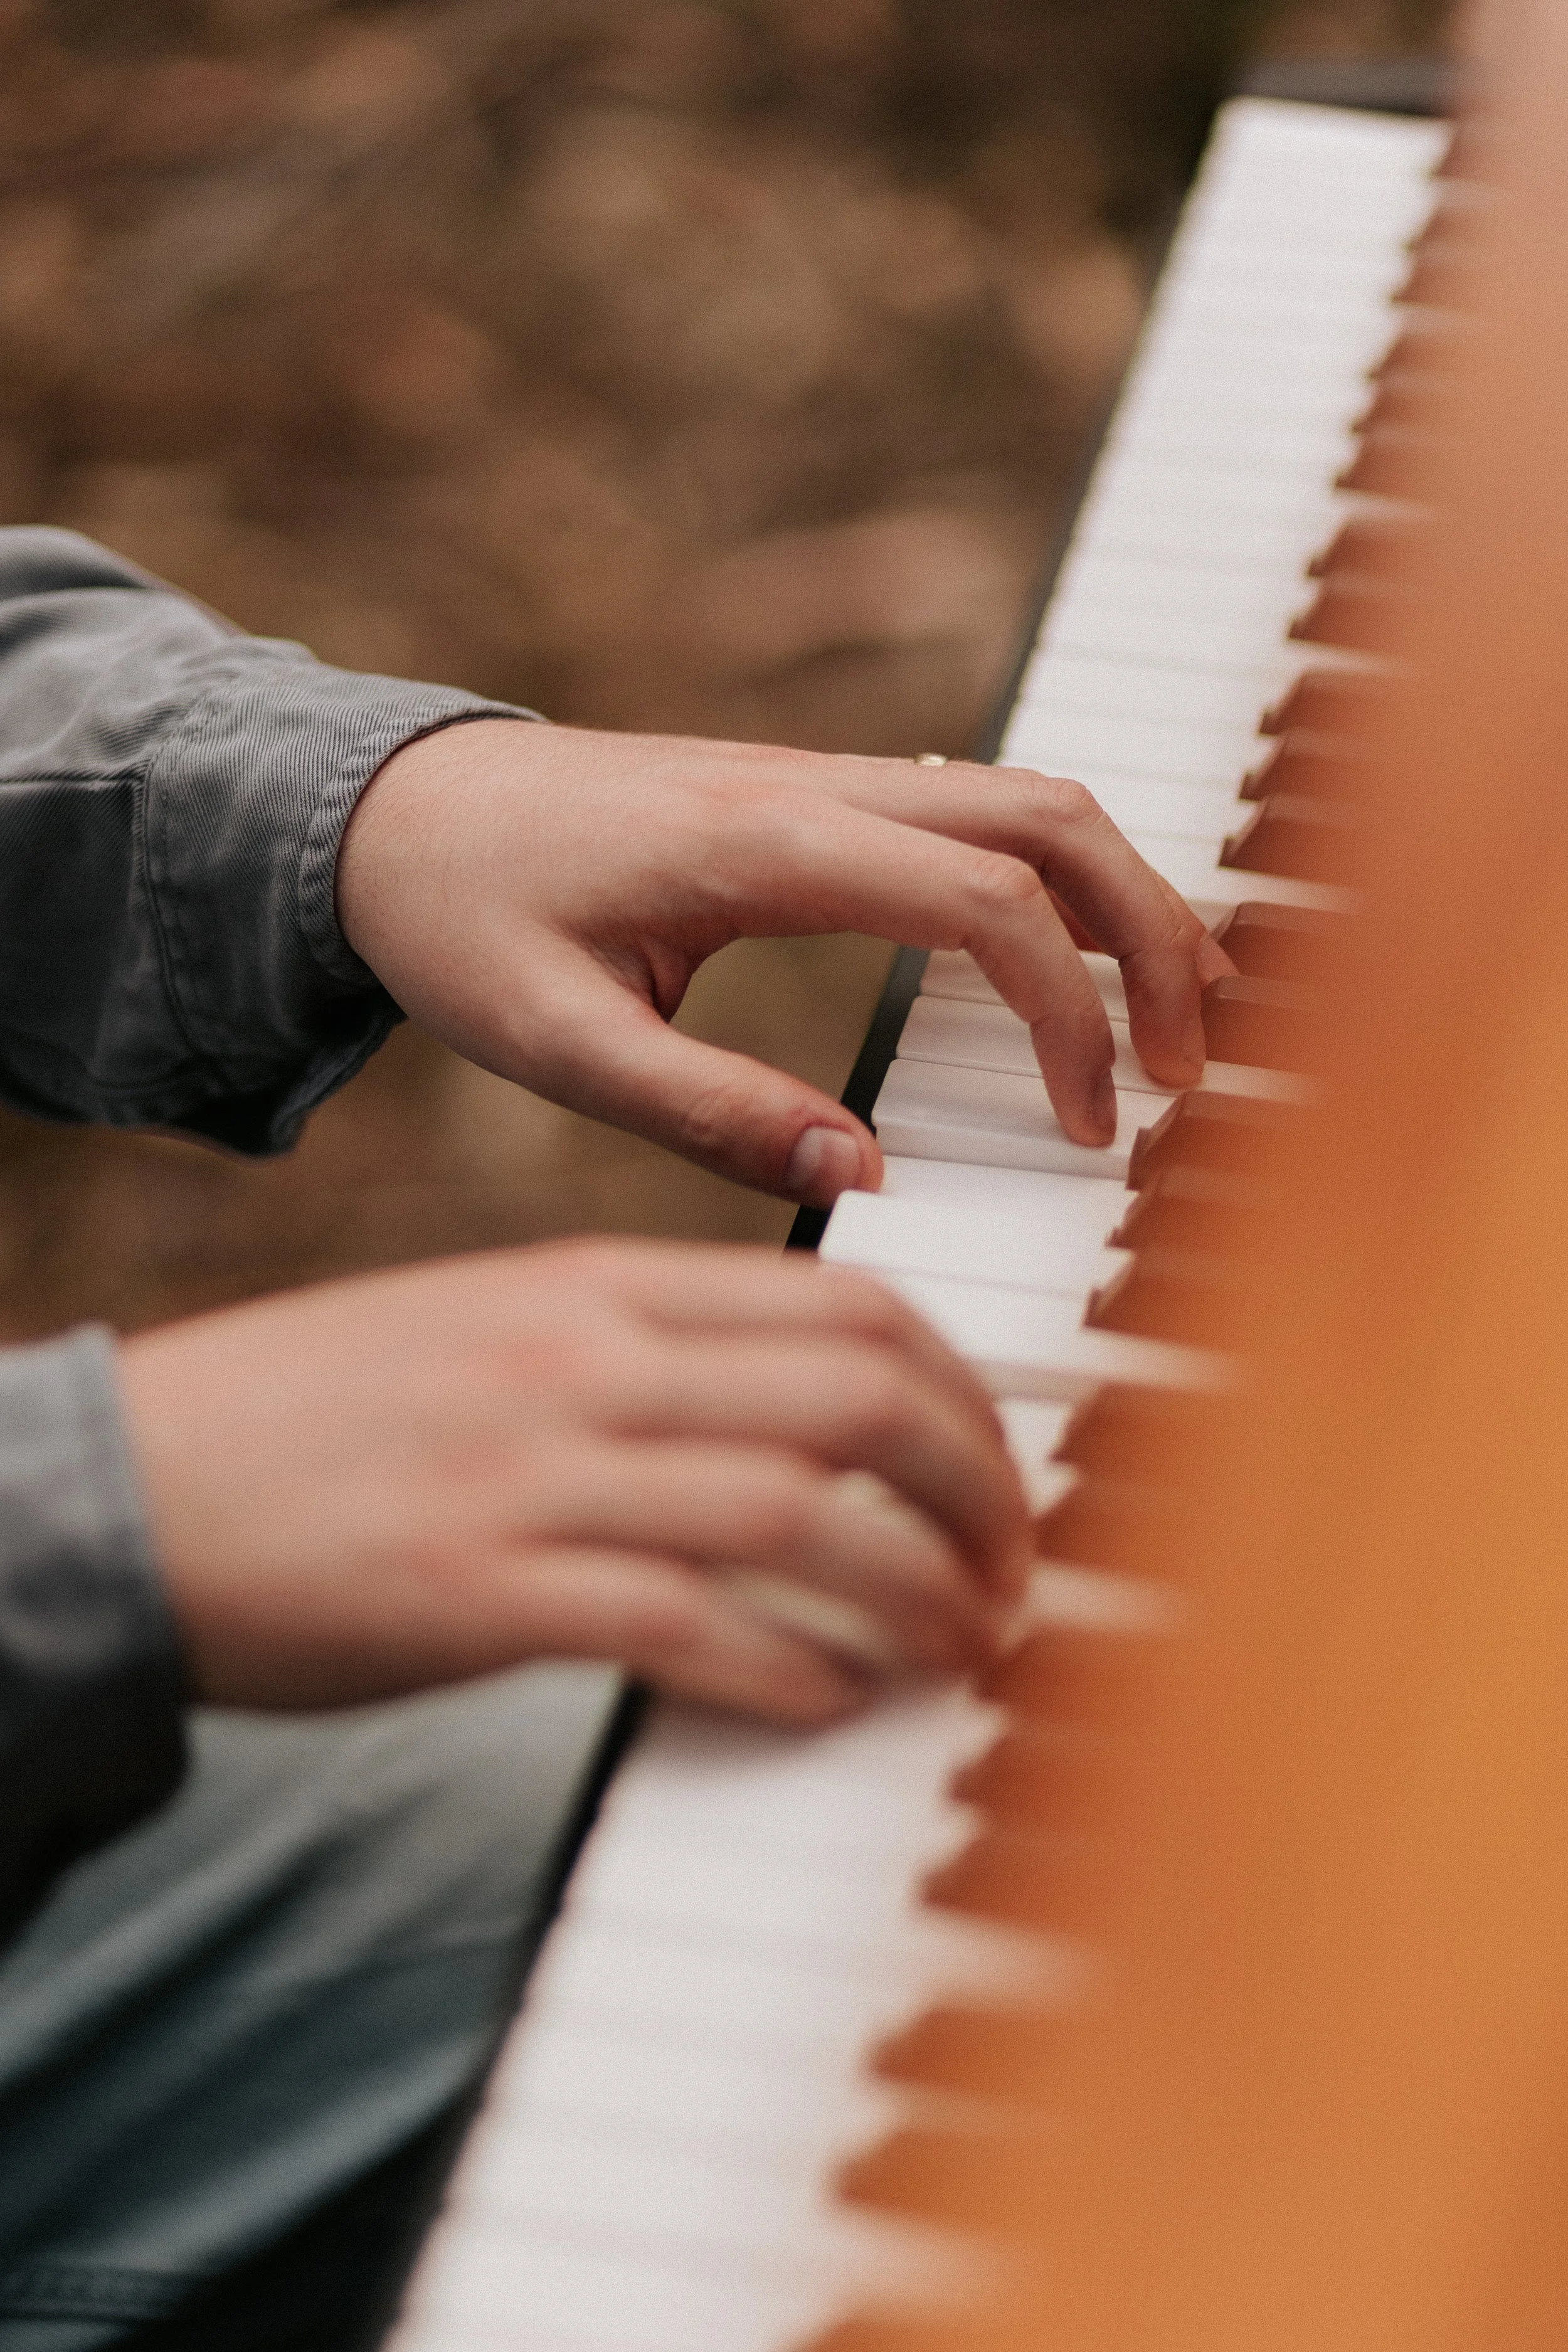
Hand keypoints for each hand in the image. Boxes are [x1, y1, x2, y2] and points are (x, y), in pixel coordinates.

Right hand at [117, 1239, 1030, 1723]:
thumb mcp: (492, 1331)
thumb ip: (638, 1351)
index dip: (965, 1391)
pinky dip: (791, 1669)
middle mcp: (589, 1363)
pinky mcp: (489, 1596)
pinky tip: (834, 1700)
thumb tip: (788, 1413)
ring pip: (805, 1515)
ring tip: (965, 1647)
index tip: (999, 1462)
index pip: (850, 1305)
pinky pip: (693, 1627)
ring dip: (918, 1592)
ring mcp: (541, 1475)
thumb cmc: (321, 1417)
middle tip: (1015, 1568)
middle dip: (981, 1488)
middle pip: (860, 1397)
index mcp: (596, 1287)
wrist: (139, 1485)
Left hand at [336, 722, 1232, 1202]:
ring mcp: (825, 777)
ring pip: (1036, 801)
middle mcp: (816, 786)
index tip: (1085, 1128)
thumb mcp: (556, 1042)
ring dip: (1125, 898)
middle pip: (1056, 820)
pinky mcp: (817, 796)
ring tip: (1176, 1017)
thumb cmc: (462, 920)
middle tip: (1191, 1071)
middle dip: (1153, 937)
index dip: (1068, 1016)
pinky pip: (982, 813)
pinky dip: (1063, 879)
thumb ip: (708, 1113)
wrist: (391, 811)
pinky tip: (1080, 961)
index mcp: (763, 843)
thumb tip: (865, 1180)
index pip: (986, 903)